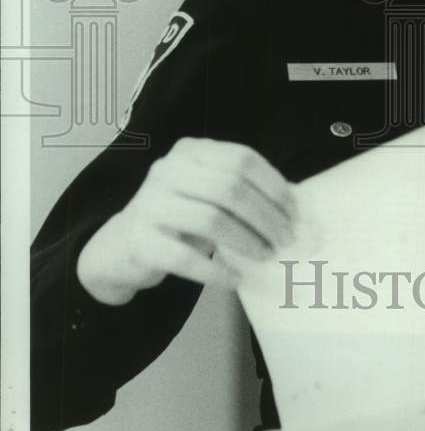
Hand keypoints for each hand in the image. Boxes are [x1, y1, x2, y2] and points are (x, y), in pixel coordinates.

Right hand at [77, 137, 295, 304]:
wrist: (122, 246)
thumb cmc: (179, 217)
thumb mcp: (208, 194)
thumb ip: (243, 192)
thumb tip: (295, 207)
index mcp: (191, 151)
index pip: (242, 159)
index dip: (273, 186)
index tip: (294, 212)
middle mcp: (168, 170)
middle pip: (230, 188)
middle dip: (265, 216)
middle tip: (285, 239)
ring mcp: (150, 204)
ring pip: (211, 219)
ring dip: (246, 241)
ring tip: (265, 256)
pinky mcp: (140, 241)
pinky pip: (186, 257)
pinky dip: (216, 270)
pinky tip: (235, 279)